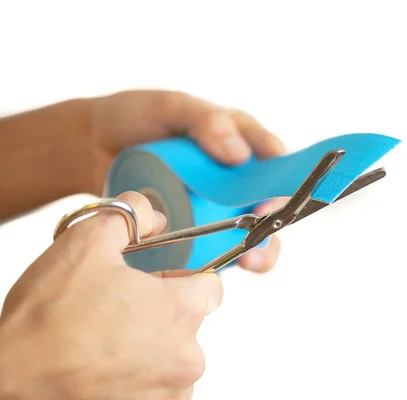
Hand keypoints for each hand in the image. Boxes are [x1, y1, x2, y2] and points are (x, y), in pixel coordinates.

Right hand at [0, 191, 221, 399]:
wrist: (9, 381)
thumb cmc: (47, 318)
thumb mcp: (87, 241)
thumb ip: (132, 215)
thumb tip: (154, 217)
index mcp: (181, 312)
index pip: (212, 285)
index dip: (184, 278)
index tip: (157, 283)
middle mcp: (186, 358)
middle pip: (190, 321)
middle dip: (162, 310)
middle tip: (119, 309)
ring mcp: (169, 391)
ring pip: (173, 353)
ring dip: (150, 344)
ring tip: (106, 339)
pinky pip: (158, 384)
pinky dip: (138, 373)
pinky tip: (105, 364)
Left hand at [89, 90, 285, 272]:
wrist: (91, 146)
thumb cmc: (137, 117)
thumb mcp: (172, 107)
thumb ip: (206, 122)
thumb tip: (240, 156)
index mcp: (238, 137)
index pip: (272, 159)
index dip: (280, 180)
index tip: (270, 200)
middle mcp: (234, 173)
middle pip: (269, 201)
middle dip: (273, 223)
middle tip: (261, 236)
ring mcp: (216, 202)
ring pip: (253, 228)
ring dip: (258, 248)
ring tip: (247, 260)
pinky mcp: (196, 225)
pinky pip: (220, 243)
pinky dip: (225, 259)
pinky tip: (218, 270)